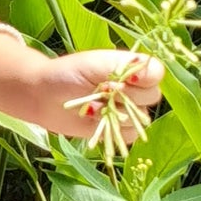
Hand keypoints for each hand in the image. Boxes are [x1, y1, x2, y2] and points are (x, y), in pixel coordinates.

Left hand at [31, 46, 163, 147]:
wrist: (43, 97)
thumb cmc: (66, 74)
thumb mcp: (94, 64)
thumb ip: (124, 65)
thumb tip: (154, 72)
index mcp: (130, 67)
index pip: (156, 73)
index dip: (142, 80)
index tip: (121, 80)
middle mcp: (133, 87)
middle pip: (152, 97)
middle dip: (126, 98)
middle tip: (101, 92)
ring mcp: (127, 109)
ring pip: (141, 119)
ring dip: (116, 115)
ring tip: (92, 107)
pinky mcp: (118, 129)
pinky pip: (129, 136)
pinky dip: (112, 131)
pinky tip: (93, 121)